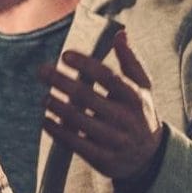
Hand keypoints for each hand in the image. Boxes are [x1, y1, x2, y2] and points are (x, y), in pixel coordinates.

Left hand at [39, 28, 161, 181]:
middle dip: (61, 82)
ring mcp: (115, 140)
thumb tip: (121, 34)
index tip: (65, 55)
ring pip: (79, 121)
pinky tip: (45, 119)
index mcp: (135, 98)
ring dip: (57, 106)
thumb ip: (131, 61)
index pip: (109, 78)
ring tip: (44, 96)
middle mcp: (126, 119)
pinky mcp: (103, 159)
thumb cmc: (139, 113)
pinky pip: (75, 143)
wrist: (150, 158)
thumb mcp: (142, 88)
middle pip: (88, 97)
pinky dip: (58, 130)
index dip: (86, 65)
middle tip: (41, 70)